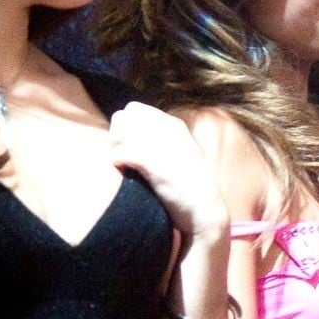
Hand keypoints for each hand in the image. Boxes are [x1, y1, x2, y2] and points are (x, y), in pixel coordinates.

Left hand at [108, 102, 228, 239]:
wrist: (203, 210)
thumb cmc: (188, 186)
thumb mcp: (178, 152)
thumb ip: (158, 139)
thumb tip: (125, 131)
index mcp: (174, 124)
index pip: (133, 108)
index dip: (125, 126)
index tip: (130, 145)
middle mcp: (167, 128)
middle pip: (121, 118)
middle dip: (117, 135)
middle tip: (125, 157)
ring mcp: (160, 143)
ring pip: (118, 134)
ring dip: (115, 150)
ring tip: (125, 166)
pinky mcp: (152, 162)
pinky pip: (119, 153)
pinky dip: (117, 164)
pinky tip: (126, 173)